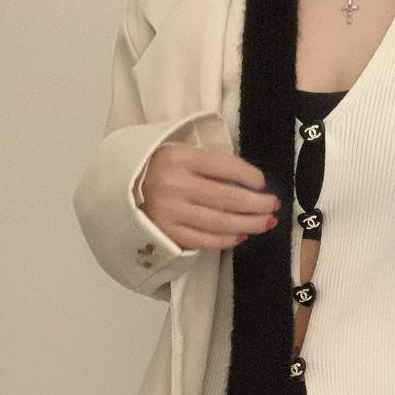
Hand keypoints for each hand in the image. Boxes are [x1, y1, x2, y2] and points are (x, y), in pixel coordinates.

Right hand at [141, 144, 280, 250]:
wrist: (120, 192)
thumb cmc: (158, 170)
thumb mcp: (178, 154)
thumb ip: (208, 163)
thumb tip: (248, 181)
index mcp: (179, 158)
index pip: (225, 166)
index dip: (250, 175)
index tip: (262, 183)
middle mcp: (175, 184)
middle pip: (227, 197)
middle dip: (257, 203)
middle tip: (274, 206)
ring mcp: (171, 212)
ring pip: (220, 221)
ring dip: (249, 224)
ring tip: (266, 222)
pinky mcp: (168, 234)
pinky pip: (205, 240)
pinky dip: (226, 239)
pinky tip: (241, 236)